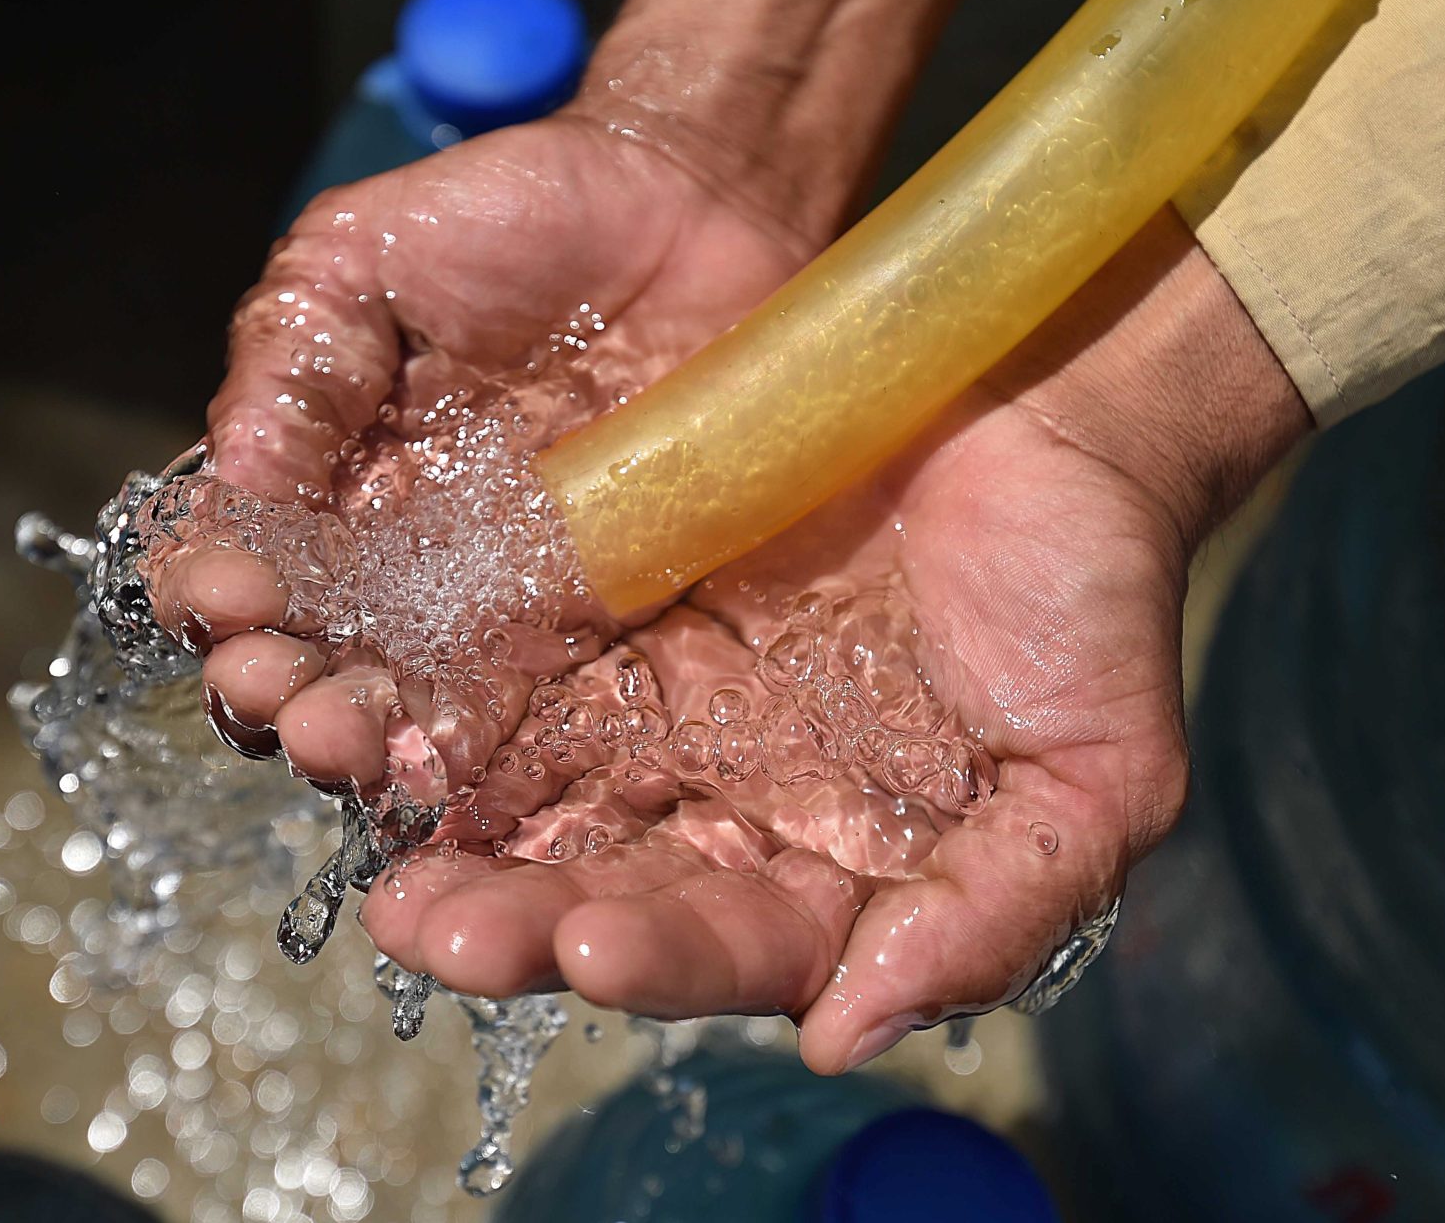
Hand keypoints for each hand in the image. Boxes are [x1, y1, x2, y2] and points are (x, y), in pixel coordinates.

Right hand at [151, 0, 966, 787]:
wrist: (688, 208)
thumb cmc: (511, 219)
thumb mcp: (365, 258)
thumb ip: (296, 358)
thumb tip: (236, 473)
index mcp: (327, 486)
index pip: (247, 568)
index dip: (218, 595)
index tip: (220, 596)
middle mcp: (404, 567)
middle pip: (321, 661)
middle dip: (282, 690)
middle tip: (274, 694)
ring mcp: (507, 606)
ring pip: (421, 707)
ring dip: (373, 742)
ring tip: (348, 743)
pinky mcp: (607, 625)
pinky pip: (550, 711)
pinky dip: (500, 757)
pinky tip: (459, 770)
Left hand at [360, 210, 1310, 1070]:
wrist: (1046, 409)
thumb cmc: (1087, 595)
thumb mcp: (1090, 775)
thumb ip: (992, 913)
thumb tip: (850, 1034)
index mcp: (815, 864)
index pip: (720, 940)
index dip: (657, 956)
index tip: (593, 949)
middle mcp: (712, 798)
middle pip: (588, 882)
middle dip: (502, 911)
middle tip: (422, 918)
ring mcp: (645, 697)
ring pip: (517, 775)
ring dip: (428, 796)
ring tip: (354, 784)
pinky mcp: (592, 594)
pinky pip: (496, 645)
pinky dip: (426, 666)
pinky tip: (359, 670)